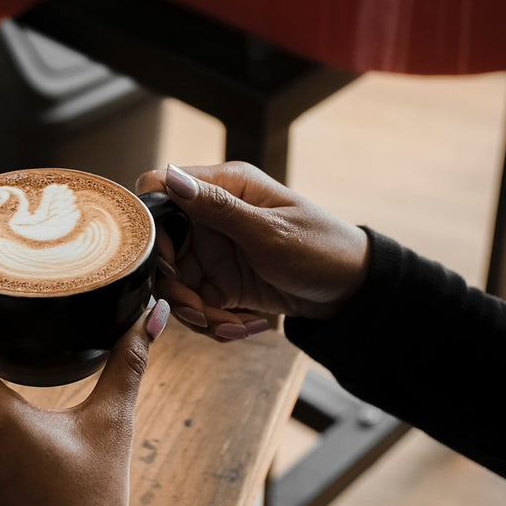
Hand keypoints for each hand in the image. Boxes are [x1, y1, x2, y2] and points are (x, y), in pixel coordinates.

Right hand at [136, 162, 369, 336]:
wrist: (352, 292)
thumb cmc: (322, 248)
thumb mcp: (269, 231)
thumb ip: (218, 208)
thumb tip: (172, 178)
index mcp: (223, 187)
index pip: (161, 189)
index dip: (153, 225)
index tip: (169, 260)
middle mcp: (211, 217)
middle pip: (161, 247)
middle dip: (174, 286)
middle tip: (199, 310)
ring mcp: (213, 251)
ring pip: (175, 283)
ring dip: (196, 313)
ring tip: (230, 326)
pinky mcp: (219, 283)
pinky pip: (196, 305)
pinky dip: (212, 323)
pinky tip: (241, 327)